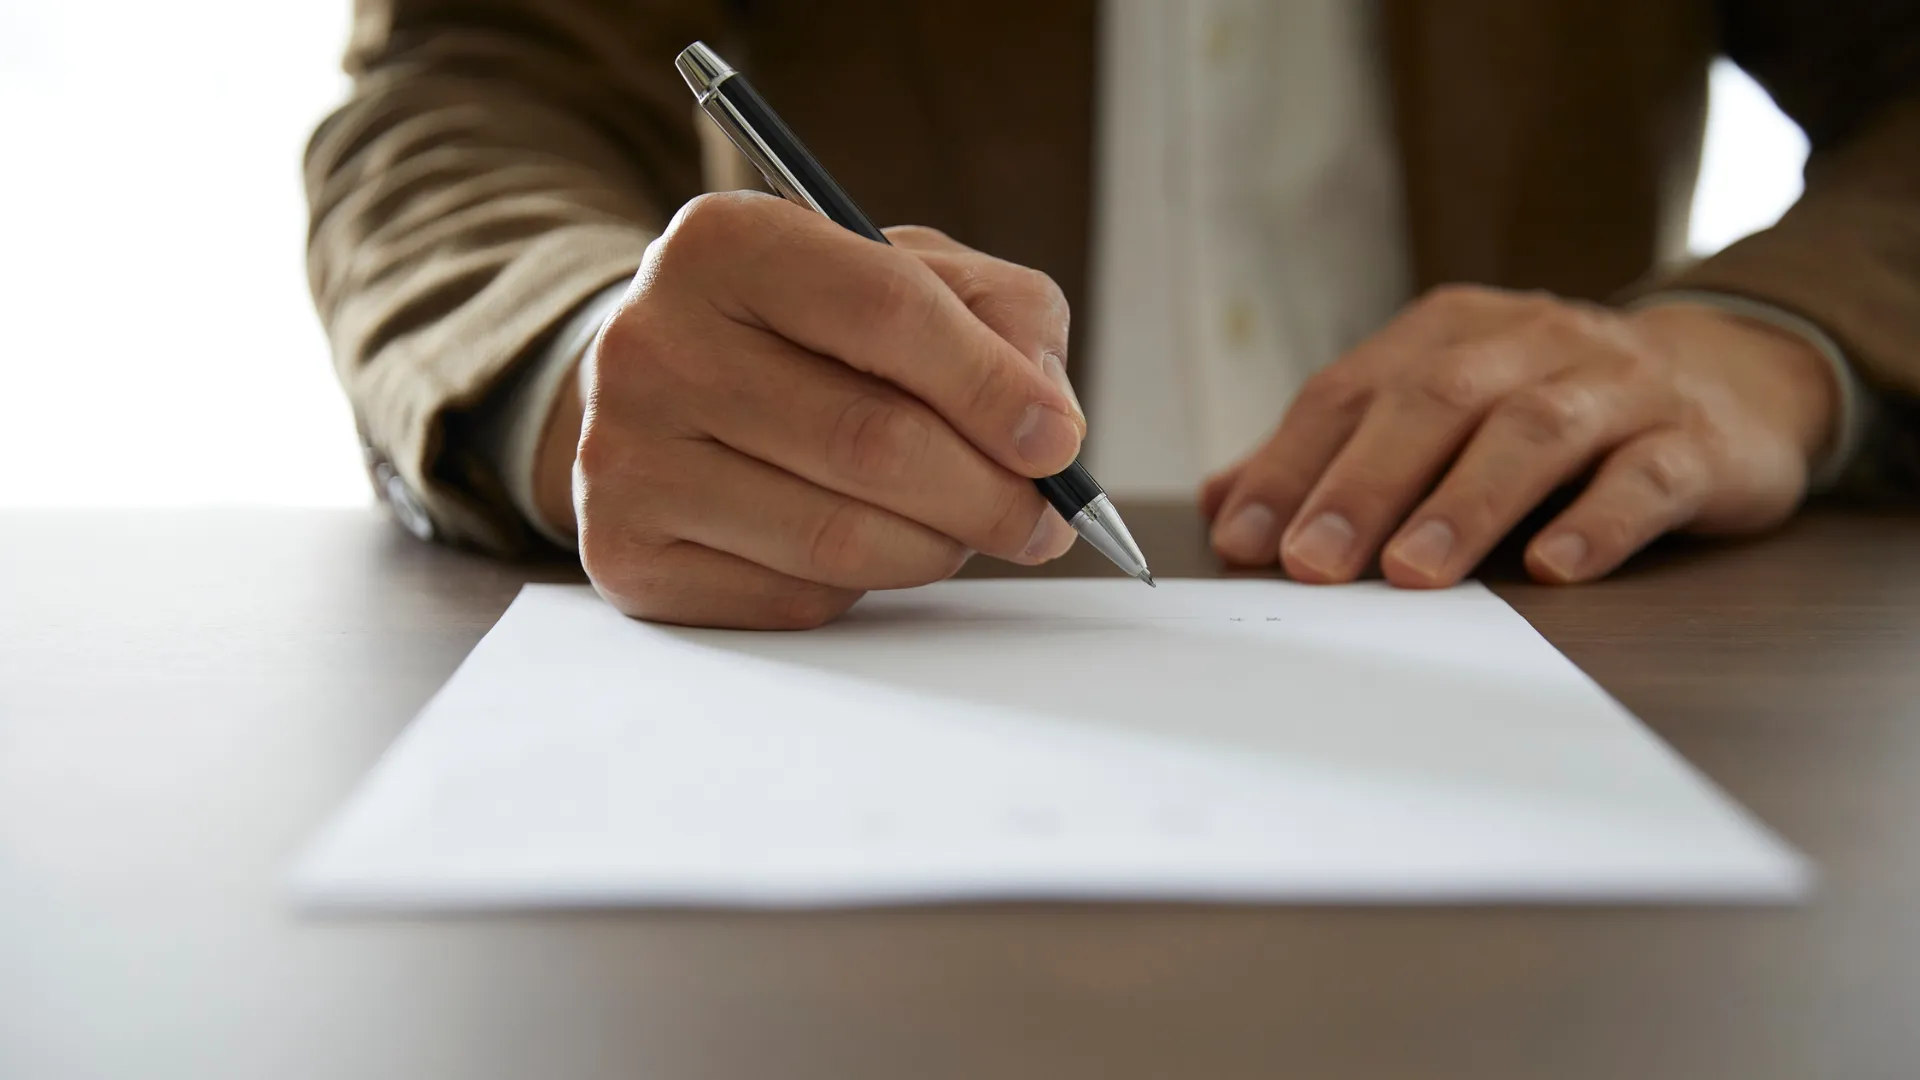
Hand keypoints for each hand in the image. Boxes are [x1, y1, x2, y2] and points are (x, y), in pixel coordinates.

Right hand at [563, 192, 1085, 628]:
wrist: (664, 387)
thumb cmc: (808, 329)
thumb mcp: (909, 274)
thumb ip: (1001, 319)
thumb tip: (1048, 426)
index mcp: (726, 240)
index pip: (887, 312)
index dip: (992, 388)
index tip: (1059, 444)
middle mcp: (652, 340)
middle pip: (871, 441)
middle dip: (987, 494)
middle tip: (1040, 520)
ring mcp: (623, 453)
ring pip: (836, 537)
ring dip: (935, 549)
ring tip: (960, 528)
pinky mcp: (624, 553)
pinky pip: (791, 597)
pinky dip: (860, 588)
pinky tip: (864, 547)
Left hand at [1201, 286, 1839, 585]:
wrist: (1734, 371)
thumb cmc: (1552, 404)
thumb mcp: (1443, 409)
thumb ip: (1337, 454)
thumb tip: (1222, 504)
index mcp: (1450, 333)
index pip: (1352, 392)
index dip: (1292, 463)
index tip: (1243, 537)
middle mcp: (1530, 344)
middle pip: (1435, 403)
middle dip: (1364, 484)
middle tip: (1313, 562)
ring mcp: (1616, 387)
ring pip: (1532, 433)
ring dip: (1464, 504)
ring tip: (1412, 572)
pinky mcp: (1694, 441)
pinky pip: (1643, 476)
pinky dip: (1595, 522)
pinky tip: (1553, 568)